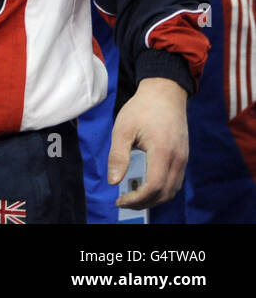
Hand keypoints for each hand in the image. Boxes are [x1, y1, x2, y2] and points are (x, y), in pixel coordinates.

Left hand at [107, 76, 188, 209]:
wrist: (165, 93)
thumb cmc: (141, 109)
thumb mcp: (122, 129)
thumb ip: (118, 156)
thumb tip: (113, 182)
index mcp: (163, 152)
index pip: (153, 187)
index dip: (137, 199)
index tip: (119, 200)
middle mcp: (178, 159)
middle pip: (164, 194)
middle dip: (144, 203)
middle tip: (124, 202)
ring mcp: (183, 159)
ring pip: (172, 190)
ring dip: (154, 199)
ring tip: (133, 197)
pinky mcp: (183, 157)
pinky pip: (175, 182)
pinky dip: (162, 190)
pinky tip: (146, 187)